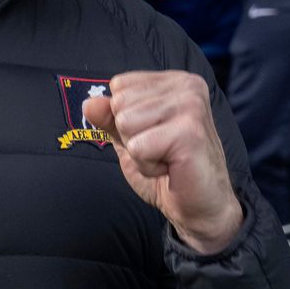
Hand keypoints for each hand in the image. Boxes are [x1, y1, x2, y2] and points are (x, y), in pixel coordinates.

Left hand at [80, 71, 242, 253]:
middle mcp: (187, 86)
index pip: (120, 86)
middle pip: (120, 104)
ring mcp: (191, 107)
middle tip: (162, 151)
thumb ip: (109, 119)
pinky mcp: (190, 133)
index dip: (126, 119)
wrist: (200, 207)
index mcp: (175, 81)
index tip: (155, 136)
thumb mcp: (130, 139)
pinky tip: (171, 169)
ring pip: (126, 124)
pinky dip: (147, 166)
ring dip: (140, 153)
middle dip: (132, 137)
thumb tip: (89, 103)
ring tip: (167, 159)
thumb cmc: (168, 172)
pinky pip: (138, 148)